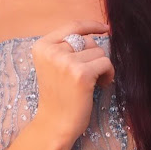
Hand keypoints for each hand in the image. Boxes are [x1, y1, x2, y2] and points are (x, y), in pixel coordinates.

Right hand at [31, 20, 113, 141]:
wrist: (54, 124)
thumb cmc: (59, 95)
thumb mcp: (54, 65)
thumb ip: (67, 47)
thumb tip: (95, 34)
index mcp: (42, 46)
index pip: (72, 26)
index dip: (91, 26)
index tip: (105, 29)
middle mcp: (52, 51)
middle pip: (88, 41)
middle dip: (93, 56)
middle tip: (87, 75)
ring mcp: (66, 62)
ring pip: (99, 52)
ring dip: (100, 67)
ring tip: (92, 82)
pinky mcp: (81, 74)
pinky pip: (106, 63)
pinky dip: (108, 74)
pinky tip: (101, 85)